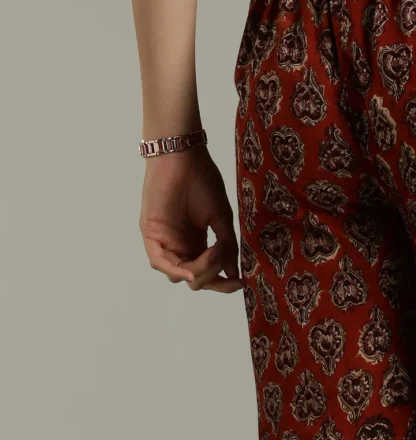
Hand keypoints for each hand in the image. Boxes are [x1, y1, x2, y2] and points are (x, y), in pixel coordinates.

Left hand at [139, 147, 242, 293]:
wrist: (182, 156)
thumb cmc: (202, 180)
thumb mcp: (221, 219)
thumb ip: (226, 247)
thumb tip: (234, 273)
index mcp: (196, 243)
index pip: (207, 274)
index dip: (223, 283)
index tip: (240, 283)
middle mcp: (180, 246)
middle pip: (194, 278)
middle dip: (212, 277)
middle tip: (224, 259)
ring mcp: (165, 242)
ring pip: (179, 274)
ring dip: (199, 271)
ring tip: (214, 251)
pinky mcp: (151, 236)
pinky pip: (161, 263)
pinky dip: (177, 270)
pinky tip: (192, 272)